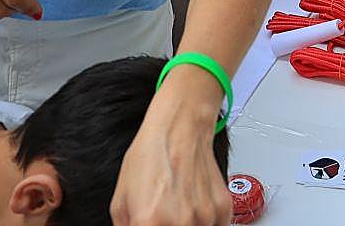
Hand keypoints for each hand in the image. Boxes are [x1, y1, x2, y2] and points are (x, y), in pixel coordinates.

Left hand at [110, 82, 233, 225]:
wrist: (180, 129)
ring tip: (179, 210)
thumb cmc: (151, 156)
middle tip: (164, 217)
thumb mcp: (121, 201)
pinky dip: (203, 222)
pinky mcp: (223, 211)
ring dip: (187, 225)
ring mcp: (205, 219)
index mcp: (149, 222)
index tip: (150, 225)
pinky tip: (193, 206)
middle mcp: (181, 224)